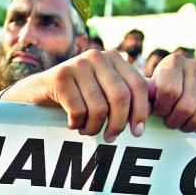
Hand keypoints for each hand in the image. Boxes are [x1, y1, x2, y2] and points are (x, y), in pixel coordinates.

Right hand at [1, 50, 195, 140]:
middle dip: (118, 124)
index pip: (139, 87)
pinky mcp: (60, 76)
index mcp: (115, 59)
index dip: (141, 113)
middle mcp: (98, 56)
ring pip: (100, 107)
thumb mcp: (103, 93)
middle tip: (111, 138)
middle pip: (122, 98)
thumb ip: (127, 95)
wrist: (35, 94)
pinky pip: (79, 109)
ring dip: (94, 127)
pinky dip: (77, 124)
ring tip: (86, 130)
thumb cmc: (75, 98)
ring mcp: (78, 64)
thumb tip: (161, 107)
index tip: (137, 133)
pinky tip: (72, 123)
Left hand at [151, 53, 195, 133]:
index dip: (162, 108)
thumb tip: (144, 109)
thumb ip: (146, 97)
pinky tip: (194, 123)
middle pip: (186, 107)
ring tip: (180, 122)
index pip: (169, 91)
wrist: (182, 84)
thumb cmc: (161, 89)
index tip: (158, 111)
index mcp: (174, 62)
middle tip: (169, 121)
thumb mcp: (150, 90)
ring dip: (187, 126)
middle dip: (174, 121)